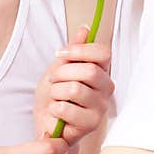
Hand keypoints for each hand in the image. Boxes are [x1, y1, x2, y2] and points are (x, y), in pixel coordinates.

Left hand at [34, 26, 113, 144]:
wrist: (47, 122)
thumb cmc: (55, 95)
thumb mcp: (59, 67)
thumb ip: (73, 50)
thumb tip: (84, 29)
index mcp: (102, 70)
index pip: (104, 53)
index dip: (80, 50)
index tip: (60, 54)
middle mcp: (106, 88)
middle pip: (89, 71)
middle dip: (62, 73)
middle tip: (53, 79)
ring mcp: (101, 107)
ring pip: (76, 89)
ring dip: (56, 92)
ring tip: (55, 98)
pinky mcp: (91, 124)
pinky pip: (67, 109)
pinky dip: (54, 108)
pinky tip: (56, 112)